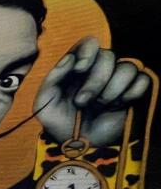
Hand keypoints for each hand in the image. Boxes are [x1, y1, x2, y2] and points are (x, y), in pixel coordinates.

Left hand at [35, 37, 152, 147]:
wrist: (77, 145)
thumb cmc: (59, 122)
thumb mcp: (44, 102)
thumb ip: (52, 78)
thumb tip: (70, 58)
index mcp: (77, 67)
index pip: (89, 43)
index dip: (87, 52)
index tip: (79, 69)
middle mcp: (99, 69)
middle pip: (108, 56)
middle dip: (95, 81)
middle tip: (82, 102)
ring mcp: (118, 80)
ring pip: (127, 68)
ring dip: (112, 89)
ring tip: (99, 106)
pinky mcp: (133, 92)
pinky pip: (142, 80)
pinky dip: (130, 94)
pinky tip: (116, 106)